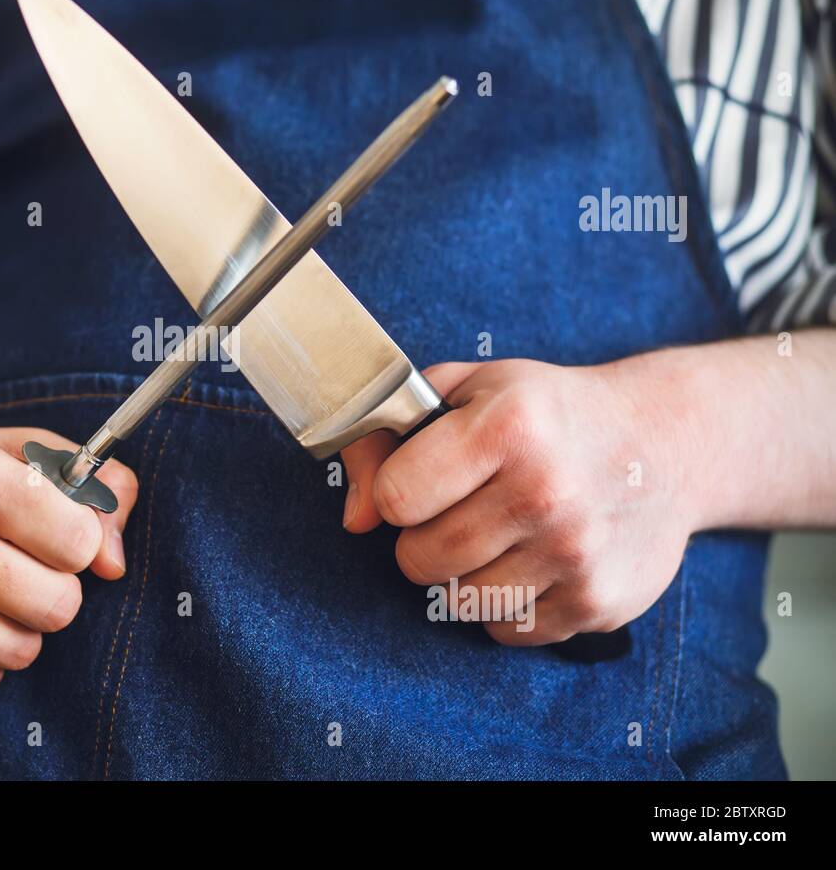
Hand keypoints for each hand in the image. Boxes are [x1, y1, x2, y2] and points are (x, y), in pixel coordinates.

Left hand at [341, 358, 695, 644]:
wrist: (666, 442)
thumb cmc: (546, 413)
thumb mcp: (465, 391)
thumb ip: (386, 437)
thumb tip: (355, 521)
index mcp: (509, 427)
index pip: (395, 498)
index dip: (395, 493)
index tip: (419, 481)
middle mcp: (546, 491)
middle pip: (419, 559)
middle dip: (423, 539)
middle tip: (458, 510)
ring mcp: (576, 552)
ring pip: (457, 602)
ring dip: (462, 575)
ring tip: (497, 534)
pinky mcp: (598, 602)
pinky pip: (504, 630)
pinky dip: (505, 603)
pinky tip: (532, 560)